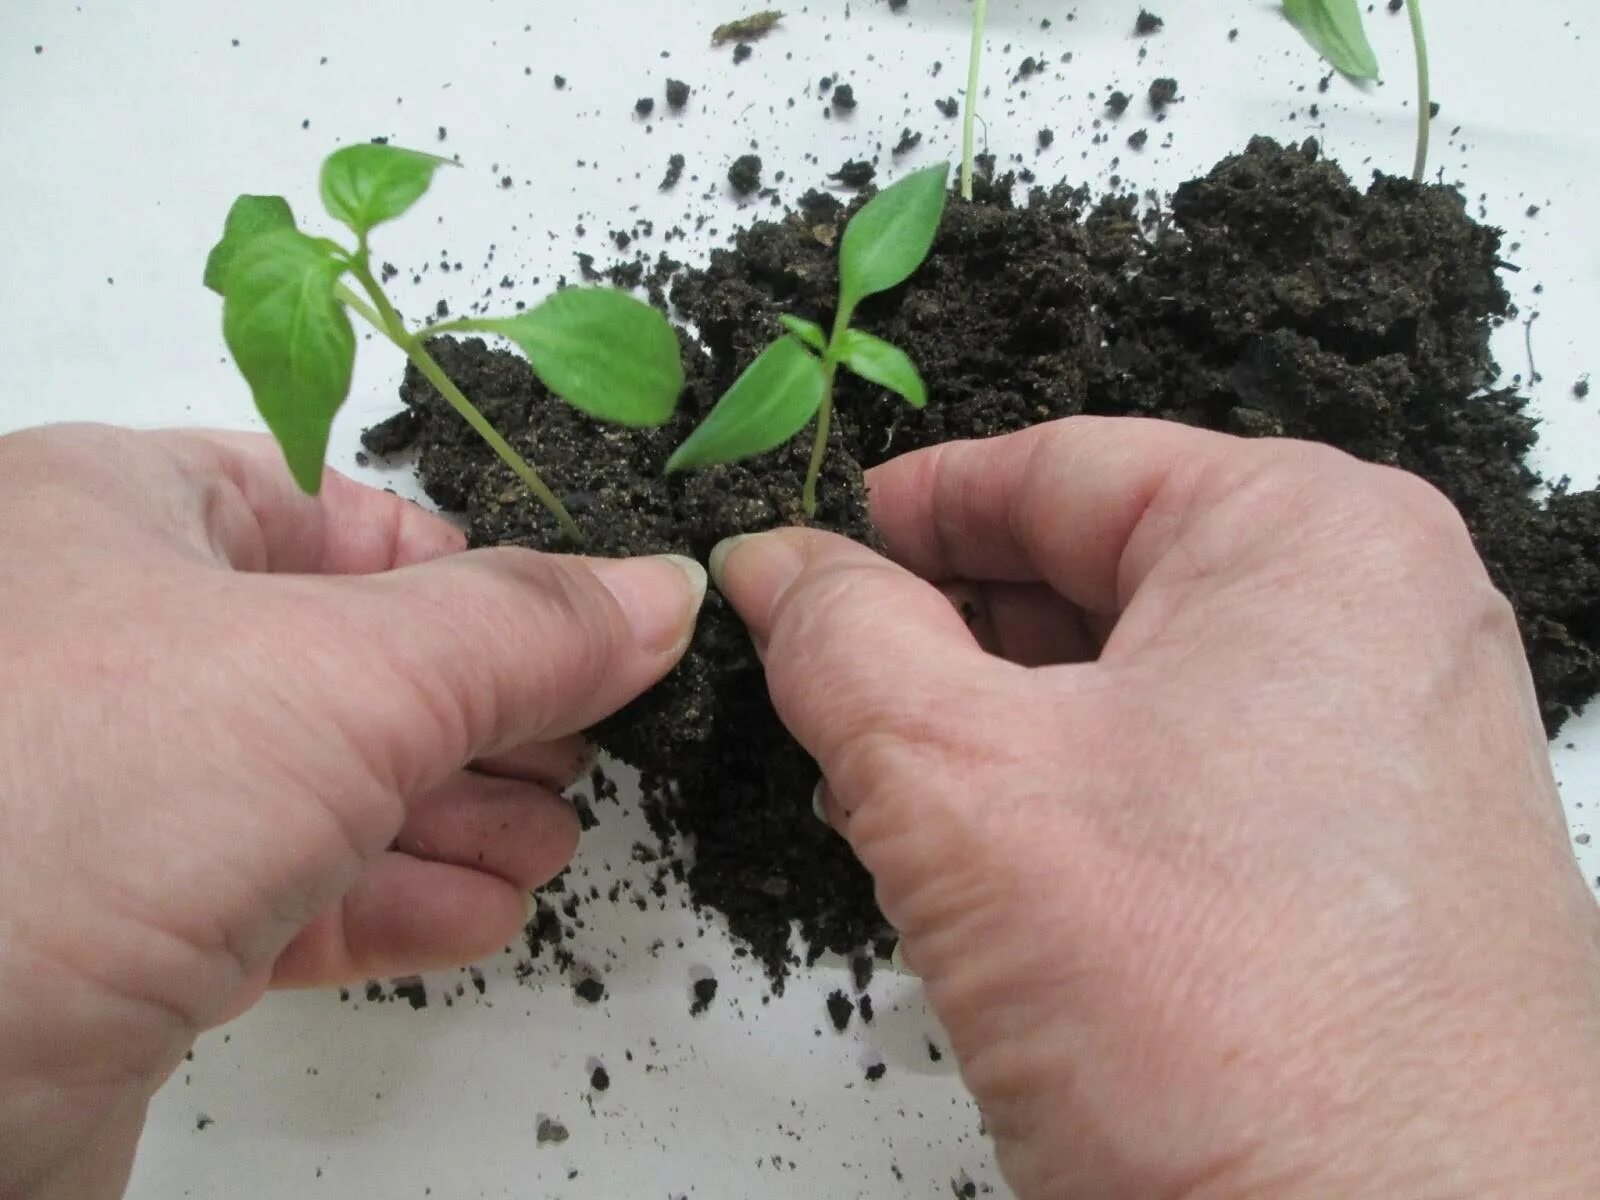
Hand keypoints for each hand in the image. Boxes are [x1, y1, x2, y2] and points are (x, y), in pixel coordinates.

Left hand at [0, 424, 704, 1199]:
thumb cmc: (73, 808)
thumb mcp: (345, 678)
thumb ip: (518, 631)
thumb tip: (659, 593)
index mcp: (107, 516)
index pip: (336, 514)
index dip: (473, 574)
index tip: (584, 635)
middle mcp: (92, 643)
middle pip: (342, 658)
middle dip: (480, 717)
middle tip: (583, 754)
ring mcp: (95, 796)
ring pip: (314, 786)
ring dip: (450, 818)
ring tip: (549, 848)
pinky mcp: (105, 930)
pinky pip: (275, 890)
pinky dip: (386, 899)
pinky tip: (474, 915)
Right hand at [713, 418, 1599, 1199]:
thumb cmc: (1232, 1025)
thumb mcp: (961, 786)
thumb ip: (843, 644)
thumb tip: (775, 565)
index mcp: (1313, 539)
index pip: (1065, 465)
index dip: (916, 503)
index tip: (818, 543)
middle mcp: (1385, 623)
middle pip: (1108, 572)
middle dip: (952, 625)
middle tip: (832, 674)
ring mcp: (1399, 748)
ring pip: (1149, 683)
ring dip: (1008, 722)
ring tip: (894, 779)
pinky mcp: (1385, 864)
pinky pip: (1204, 777)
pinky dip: (1087, 797)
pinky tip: (1001, 862)